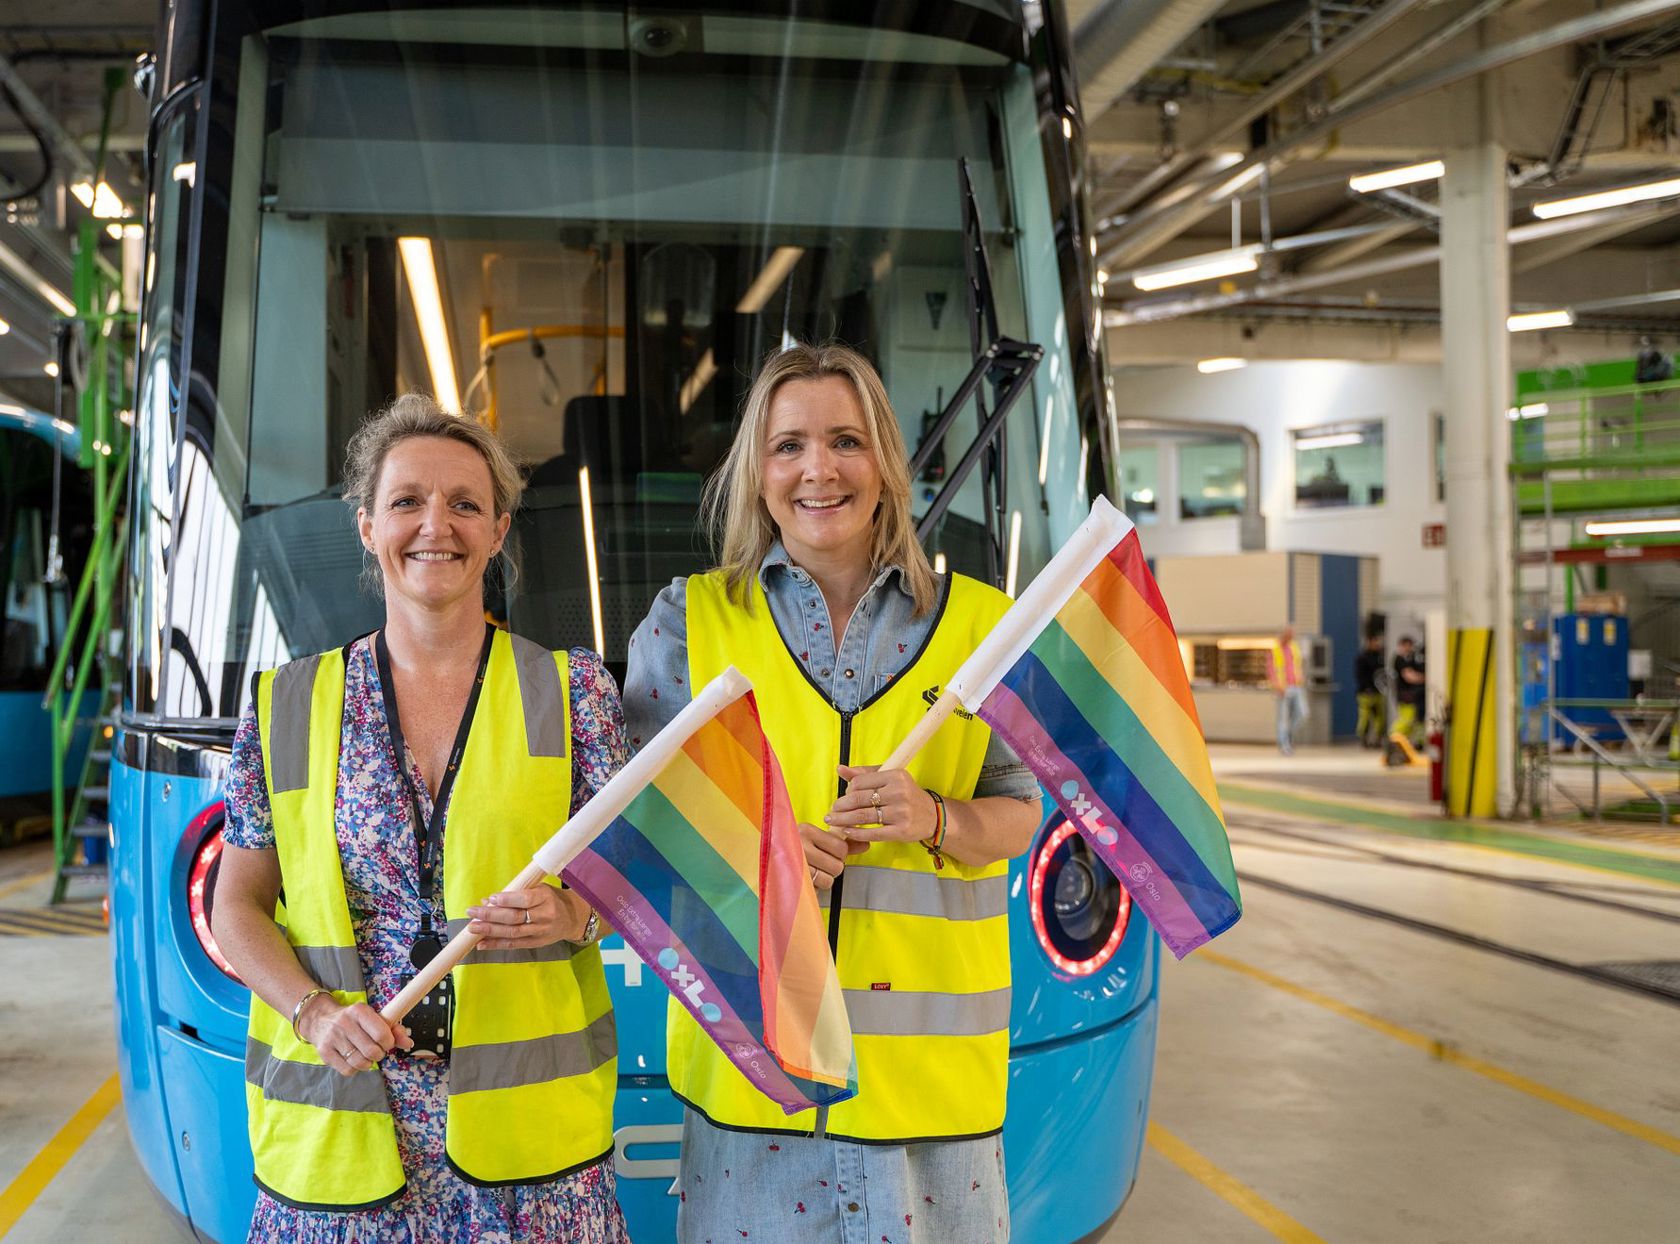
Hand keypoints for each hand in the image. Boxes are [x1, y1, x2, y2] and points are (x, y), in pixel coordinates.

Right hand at [298, 994, 410, 1076]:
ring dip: (367, 1063)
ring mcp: (333, 1038)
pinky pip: (347, 1070)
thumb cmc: (354, 1021)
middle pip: (371, 1051)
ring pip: (359, 1063)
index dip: (389, 1043)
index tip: (387, 1043)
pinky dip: (355, 1069)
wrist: (320, 1020)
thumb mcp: (373, 1018)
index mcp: (360, 1011)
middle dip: (379, 1054)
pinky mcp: (325, 1052)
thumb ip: (393, 1029)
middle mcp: (344, 1023)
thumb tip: (408, 1043)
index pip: (381, 1034)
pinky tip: (353, 1059)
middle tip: (376, 1050)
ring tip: (365, 1055)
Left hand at [467, 885, 592, 947]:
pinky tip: (481, 944)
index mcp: (546, 898)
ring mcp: (540, 932)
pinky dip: (496, 944)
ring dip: (490, 931)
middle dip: (491, 915)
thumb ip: (515, 894)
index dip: (507, 899)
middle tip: (472, 912)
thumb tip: (487, 901)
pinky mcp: (536, 943)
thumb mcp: (539, 890)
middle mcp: (544, 916)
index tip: (490, 898)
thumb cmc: (552, 899)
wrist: (573, 918)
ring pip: (512, 932)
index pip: (525, 900)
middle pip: (515, 917)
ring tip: (473, 928)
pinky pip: (514, 944)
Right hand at [800, 820, 866, 889]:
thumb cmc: (798, 850)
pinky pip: (819, 888)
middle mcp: (800, 843)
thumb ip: (843, 842)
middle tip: (820, 865)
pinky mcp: (795, 879)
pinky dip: (816, 887)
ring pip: (830, 878)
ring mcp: (796, 862)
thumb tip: (867, 844)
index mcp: (806, 830)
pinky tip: (807, 880)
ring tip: (812, 873)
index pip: (841, 846)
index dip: (839, 854)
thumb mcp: (818, 841)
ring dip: (825, 879)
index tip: (828, 853)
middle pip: (838, 864)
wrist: (769, 860)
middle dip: (833, 868)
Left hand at [825, 765, 936, 845]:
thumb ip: (864, 774)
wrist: (933, 815)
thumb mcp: (890, 778)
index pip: (861, 782)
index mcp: (895, 776)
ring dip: (843, 819)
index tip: (844, 796)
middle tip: (832, 810)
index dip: (848, 790)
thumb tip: (840, 769)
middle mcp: (898, 793)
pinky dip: (856, 833)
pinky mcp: (901, 831)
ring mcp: (900, 813)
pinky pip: (872, 833)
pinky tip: (846, 831)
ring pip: (862, 816)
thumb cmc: (907, 795)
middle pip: (859, 799)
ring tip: (832, 821)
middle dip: (840, 806)